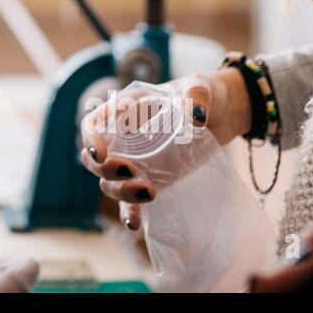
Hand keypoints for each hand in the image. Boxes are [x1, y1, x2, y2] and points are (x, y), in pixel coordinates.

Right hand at [79, 66, 250, 232]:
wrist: (222, 114)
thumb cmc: (204, 95)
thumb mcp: (201, 88)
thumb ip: (196, 97)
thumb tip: (196, 117)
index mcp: (126, 110)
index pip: (93, 124)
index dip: (90, 139)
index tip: (100, 153)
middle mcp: (124, 139)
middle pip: (94, 159)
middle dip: (104, 169)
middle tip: (129, 170)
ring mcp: (136, 162)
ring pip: (110, 183)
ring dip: (121, 192)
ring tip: (150, 192)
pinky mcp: (151, 180)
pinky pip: (132, 202)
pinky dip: (130, 214)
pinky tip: (135, 225)